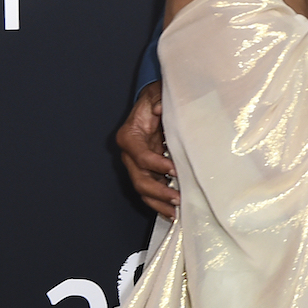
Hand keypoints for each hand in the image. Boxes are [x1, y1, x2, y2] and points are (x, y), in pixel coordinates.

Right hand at [117, 82, 177, 218]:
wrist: (155, 104)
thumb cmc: (157, 99)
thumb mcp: (157, 94)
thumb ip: (158, 99)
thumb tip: (158, 108)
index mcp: (129, 136)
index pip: (140, 156)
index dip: (156, 165)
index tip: (174, 170)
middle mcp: (129, 154)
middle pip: (139, 179)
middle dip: (158, 191)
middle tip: (177, 198)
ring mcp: (136, 165)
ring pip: (143, 189)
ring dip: (159, 202)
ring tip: (176, 212)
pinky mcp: (147, 171)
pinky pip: (150, 190)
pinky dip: (160, 202)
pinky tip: (173, 212)